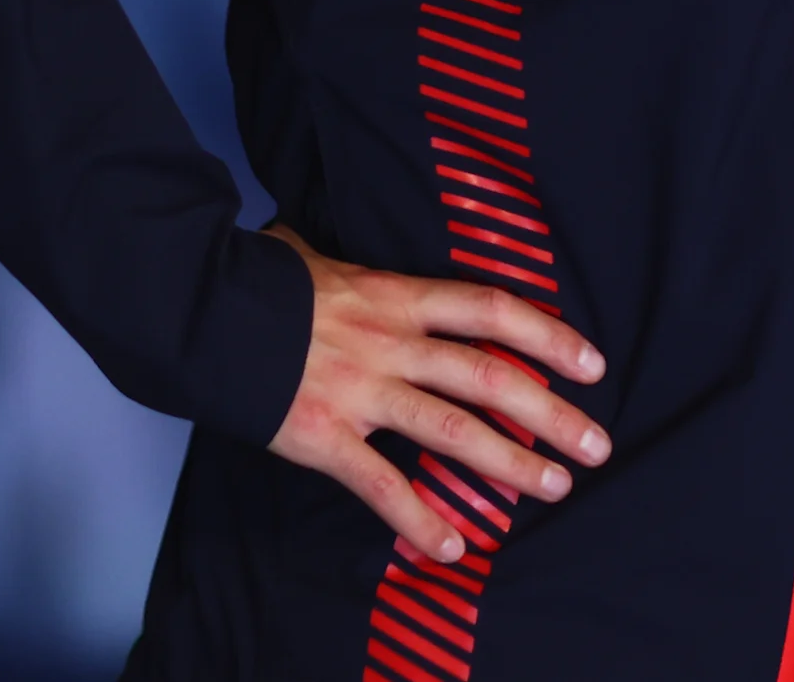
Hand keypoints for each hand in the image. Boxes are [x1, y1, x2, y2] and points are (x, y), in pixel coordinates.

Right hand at [263, 224, 609, 564]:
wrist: (196, 311)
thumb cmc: (259, 284)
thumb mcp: (320, 259)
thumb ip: (351, 265)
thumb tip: (337, 247)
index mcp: (398, 296)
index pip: (492, 310)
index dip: (549, 335)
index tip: (593, 363)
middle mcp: (392, 342)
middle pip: (490, 375)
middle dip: (552, 413)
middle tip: (597, 444)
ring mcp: (361, 390)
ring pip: (452, 429)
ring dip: (510, 463)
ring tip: (555, 487)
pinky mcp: (324, 436)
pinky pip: (382, 485)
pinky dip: (420, 520)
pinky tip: (452, 547)